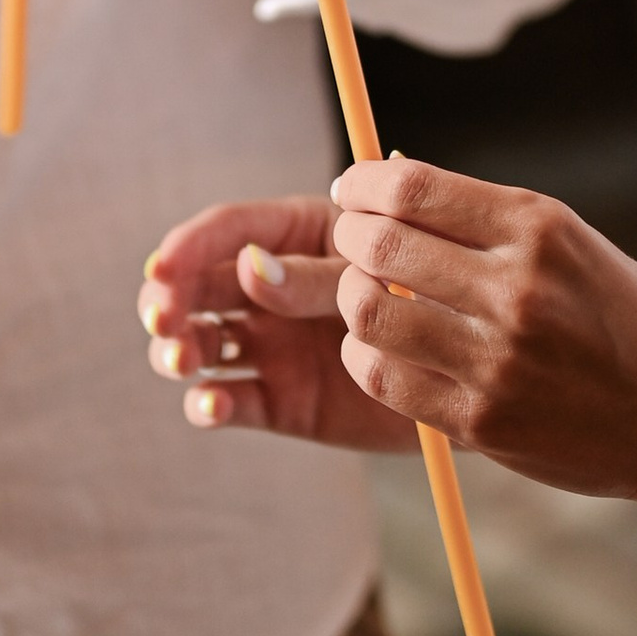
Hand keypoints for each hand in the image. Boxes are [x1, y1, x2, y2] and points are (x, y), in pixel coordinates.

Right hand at [138, 196, 417, 452]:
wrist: (472, 372)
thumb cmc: (432, 299)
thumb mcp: (378, 275)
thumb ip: (318, 275)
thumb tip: (253, 267)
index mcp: (294, 237)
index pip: (228, 231)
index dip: (190, 245)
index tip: (164, 265)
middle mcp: (270, 290)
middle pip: (198, 286)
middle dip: (170, 299)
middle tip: (165, 318)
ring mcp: (271, 345)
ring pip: (201, 341)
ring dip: (179, 347)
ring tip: (184, 358)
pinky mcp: (279, 401)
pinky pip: (231, 401)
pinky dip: (210, 403)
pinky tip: (212, 403)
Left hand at [327, 160, 636, 494]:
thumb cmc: (626, 319)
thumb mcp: (573, 244)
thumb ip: (490, 223)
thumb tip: (393, 189)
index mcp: (540, 228)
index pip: (412, 188)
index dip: (363, 183)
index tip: (352, 188)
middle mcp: (518, 288)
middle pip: (382, 244)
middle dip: (349, 235)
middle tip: (350, 240)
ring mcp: (499, 358)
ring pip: (371, 312)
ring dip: (351, 296)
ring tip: (365, 295)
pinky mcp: (482, 419)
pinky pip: (384, 378)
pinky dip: (365, 355)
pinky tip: (378, 348)